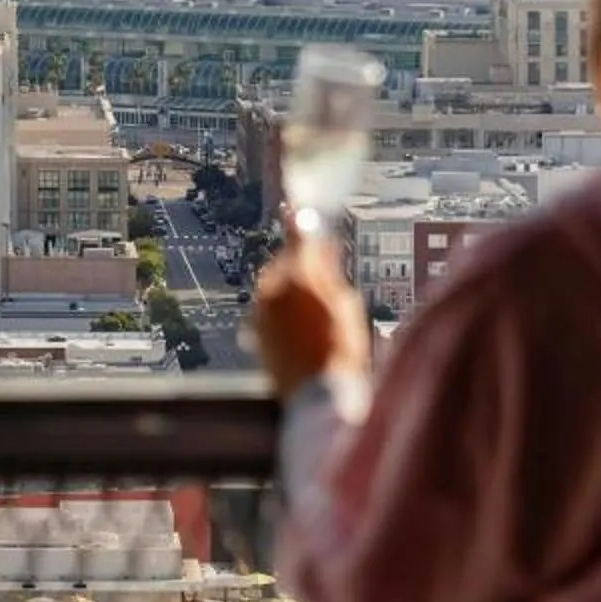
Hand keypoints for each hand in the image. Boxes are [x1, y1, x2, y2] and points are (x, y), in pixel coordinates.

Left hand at [249, 219, 371, 398]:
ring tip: (315, 308)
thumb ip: (329, 272)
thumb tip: (322, 248)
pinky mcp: (255, 331)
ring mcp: (260, 311)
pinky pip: (268, 308)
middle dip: (300, 264)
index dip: (297, 220)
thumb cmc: (340, 349)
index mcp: (298, 276)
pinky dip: (282, 308)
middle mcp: (271, 289)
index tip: (292, 208)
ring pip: (274, 286)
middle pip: (284, 263)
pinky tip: (301, 325)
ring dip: (290, 287)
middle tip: (322, 272)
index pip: (296, 237)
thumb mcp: (345, 304)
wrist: (317, 394)